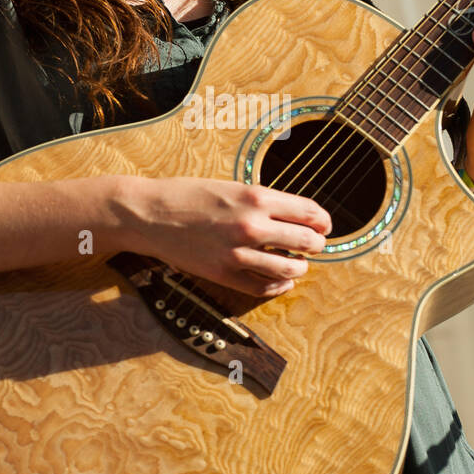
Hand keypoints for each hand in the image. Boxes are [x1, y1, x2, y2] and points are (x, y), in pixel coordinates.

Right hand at [114, 175, 331, 297]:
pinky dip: (278, 285)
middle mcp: (252, 224)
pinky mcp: (223, 274)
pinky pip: (263, 287)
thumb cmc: (189, 195)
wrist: (150, 214)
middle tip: (314, 246)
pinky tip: (281, 280)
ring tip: (298, 264)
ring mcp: (238, 252)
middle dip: (315, 245)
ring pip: (290, 268)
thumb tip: (295, 215)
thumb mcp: (232, 186)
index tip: (324, 226)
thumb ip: (263, 201)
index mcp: (256, 197)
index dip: (323, 221)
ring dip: (300, 267)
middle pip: (306, 240)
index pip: (309, 212)